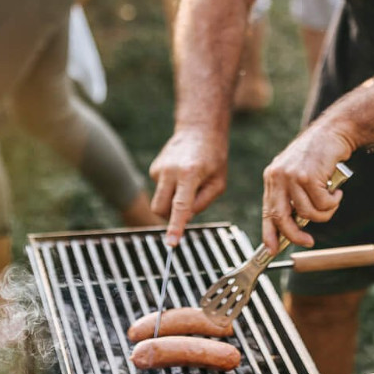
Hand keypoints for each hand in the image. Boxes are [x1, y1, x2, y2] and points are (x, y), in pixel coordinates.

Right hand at [150, 129, 229, 246]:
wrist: (199, 130)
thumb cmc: (213, 158)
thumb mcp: (219, 183)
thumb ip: (202, 202)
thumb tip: (185, 218)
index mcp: (190, 174)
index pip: (180, 206)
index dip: (175, 227)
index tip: (171, 243)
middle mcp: (170, 170)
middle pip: (160, 208)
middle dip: (170, 216)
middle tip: (187, 208)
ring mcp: (159, 168)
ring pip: (159, 200)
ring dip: (172, 201)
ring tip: (188, 184)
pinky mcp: (154, 168)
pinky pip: (160, 190)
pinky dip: (170, 189)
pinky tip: (180, 176)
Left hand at [259, 122, 353, 250]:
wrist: (333, 132)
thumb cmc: (318, 155)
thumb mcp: (298, 173)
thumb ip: (293, 195)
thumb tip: (297, 224)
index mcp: (272, 177)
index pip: (267, 211)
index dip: (269, 233)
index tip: (272, 250)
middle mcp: (278, 176)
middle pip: (281, 217)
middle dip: (295, 235)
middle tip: (308, 242)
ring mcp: (291, 176)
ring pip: (307, 213)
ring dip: (324, 213)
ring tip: (332, 200)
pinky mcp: (308, 176)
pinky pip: (322, 204)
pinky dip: (333, 202)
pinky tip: (337, 192)